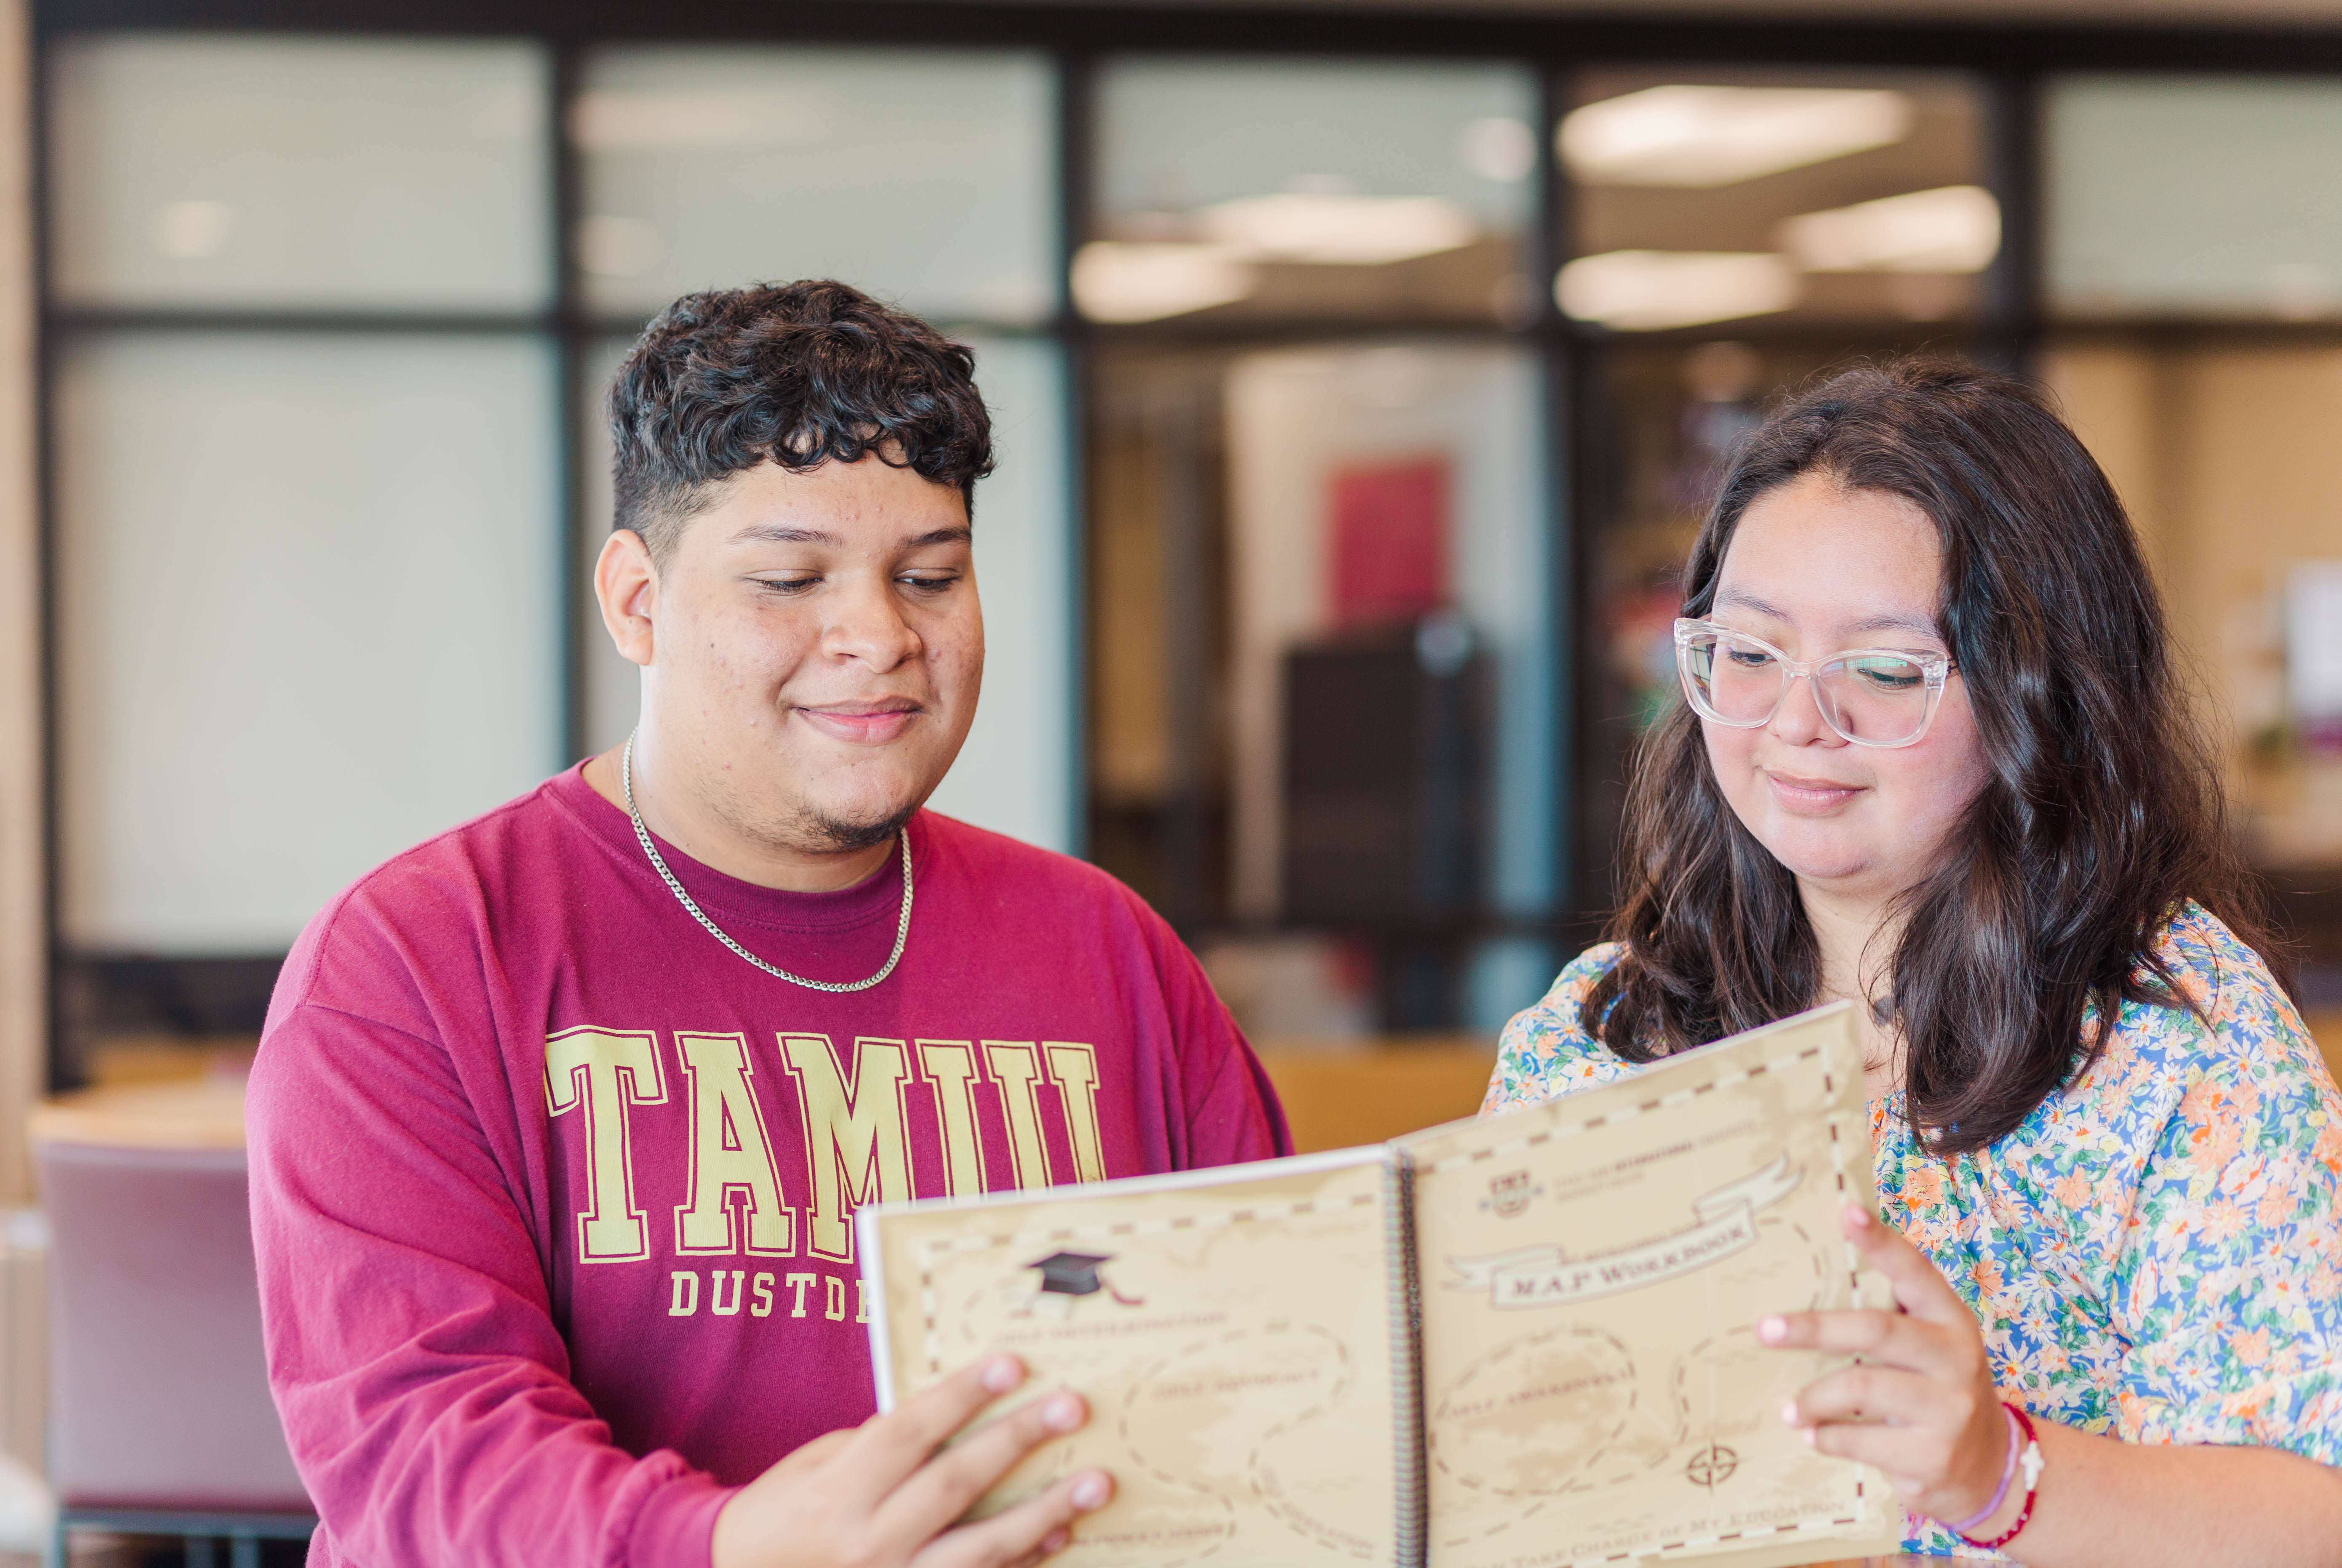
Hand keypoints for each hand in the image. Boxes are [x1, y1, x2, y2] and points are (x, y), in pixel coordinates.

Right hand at [711, 1354, 1113, 1567]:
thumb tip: (961, 1414)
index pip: (908, 1433)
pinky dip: (1025, 1560)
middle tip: (1071, 1406)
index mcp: (838, 1490)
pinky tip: (1063, 1534)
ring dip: (1043, 1513)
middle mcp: (868, 1541)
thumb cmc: (788, 1509)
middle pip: (953, 1484)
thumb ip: (886, 1444)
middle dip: (1016, 1441)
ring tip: (1096, 1482)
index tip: (1011, 1363)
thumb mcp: (821, 1463)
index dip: (960, 1396)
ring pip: (979, 1548)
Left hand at [1758, 1203, 2009, 1528]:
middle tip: (1765, 1330)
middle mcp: (1956, 1358)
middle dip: (1813, 1327)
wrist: (1989, 1468)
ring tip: (1791, 1408)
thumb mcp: (1928, 1350)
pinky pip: (1860, 1439)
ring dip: (1813, 1398)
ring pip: (1861, 1386)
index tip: (1845, 1211)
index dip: (1881, 1242)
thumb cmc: (1937, 1393)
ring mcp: (1950, 1409)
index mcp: (1952, 1321)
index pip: (1916, 1272)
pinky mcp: (1934, 1455)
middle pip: (1875, 1330)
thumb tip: (1803, 1296)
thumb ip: (1889, 1322)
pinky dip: (1827, 1437)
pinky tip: (1815, 1435)